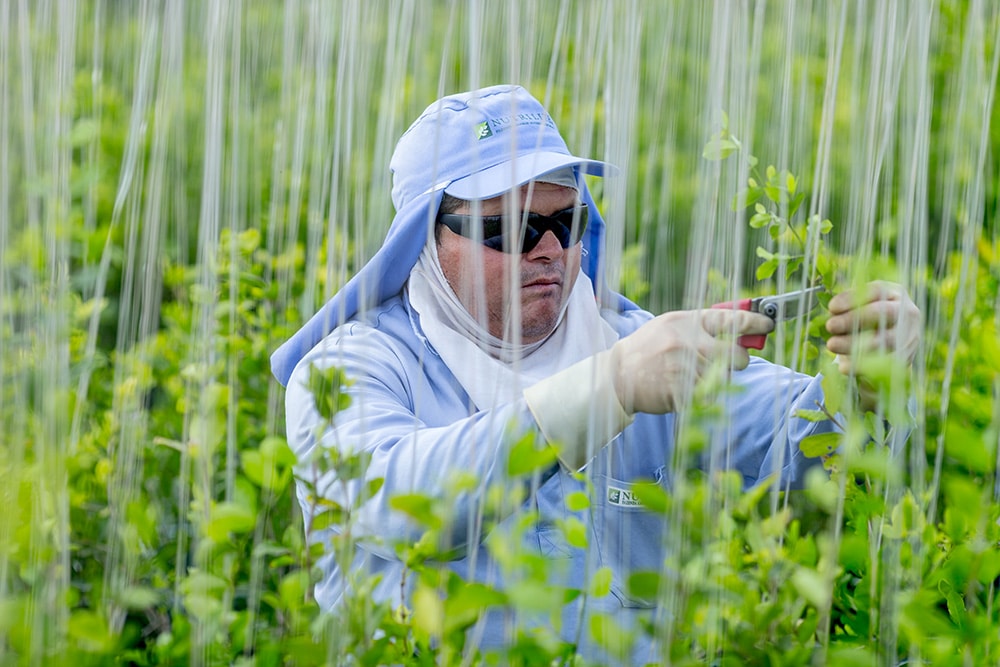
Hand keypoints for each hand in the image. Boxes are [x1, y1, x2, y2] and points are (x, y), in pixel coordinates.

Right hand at [611, 309, 774, 413]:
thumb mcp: (672, 326)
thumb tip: (744, 330)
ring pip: (724, 379)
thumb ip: (704, 326)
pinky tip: (684, 389)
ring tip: (692, 376)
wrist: (618, 375)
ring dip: (715, 381)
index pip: (732, 319)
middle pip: (737, 355)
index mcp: (687, 321)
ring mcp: (685, 367)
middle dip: (738, 360)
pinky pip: (709, 397)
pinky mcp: (682, 391)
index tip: (768, 324)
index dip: (755, 322)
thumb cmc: (649, 349)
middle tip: (728, 362)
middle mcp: (688, 342)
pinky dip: (702, 396)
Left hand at [825, 281, 920, 406]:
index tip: (832, 308)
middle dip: (853, 319)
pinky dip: (862, 366)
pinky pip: (885, 363)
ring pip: (884, 340)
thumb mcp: (862, 306)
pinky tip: (843, 367)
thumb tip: (834, 311)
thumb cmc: (869, 319)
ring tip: (831, 345)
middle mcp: (907, 312)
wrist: (893, 345)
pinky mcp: (906, 357)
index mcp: (895, 293)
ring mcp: (909, 335)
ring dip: (854, 343)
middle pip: (882, 312)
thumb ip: (850, 305)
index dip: (853, 298)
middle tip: (830, 326)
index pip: (876, 290)